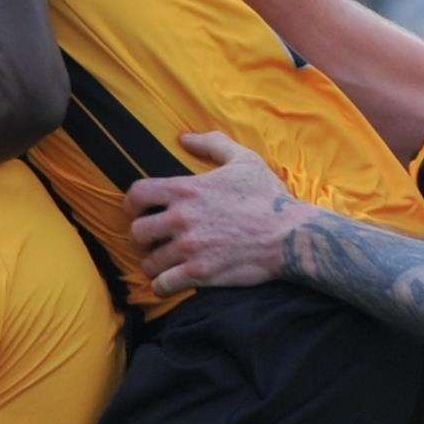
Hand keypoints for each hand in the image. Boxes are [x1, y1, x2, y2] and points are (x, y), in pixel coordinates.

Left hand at [124, 132, 310, 296]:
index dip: (132, 204)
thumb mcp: (244, 160)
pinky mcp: (200, 274)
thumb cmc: (268, 197)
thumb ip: (212, 144)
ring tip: (165, 263)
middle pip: (137, 232)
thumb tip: (184, 138)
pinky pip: (162, 285)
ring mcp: (189, 248)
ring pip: (149, 262)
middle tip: (155, 241)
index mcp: (186, 189)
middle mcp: (181, 219)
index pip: (136, 195)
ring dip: (155, 263)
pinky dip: (162, 286)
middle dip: (143, 238)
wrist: (291, 235)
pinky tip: (170, 282)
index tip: (139, 211)